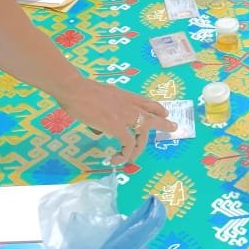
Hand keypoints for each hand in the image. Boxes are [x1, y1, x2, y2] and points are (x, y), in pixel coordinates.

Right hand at [58, 78, 175, 164]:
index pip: (147, 102)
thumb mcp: (101, 97)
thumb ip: (106, 110)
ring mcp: (124, 115)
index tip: (165, 113)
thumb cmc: (82, 92)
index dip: (157, 108)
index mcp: (125, 96)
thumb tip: (100, 127)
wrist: (75, 90)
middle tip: (173, 128)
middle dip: (163, 123)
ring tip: (131, 158)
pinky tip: (116, 158)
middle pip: (151, 115)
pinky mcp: (117, 126)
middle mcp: (128, 105)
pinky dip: (125, 154)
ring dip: (140, 148)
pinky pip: (128, 144)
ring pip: (143, 132)